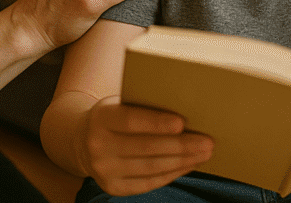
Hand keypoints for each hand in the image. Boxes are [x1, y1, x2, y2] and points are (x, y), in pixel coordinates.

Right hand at [84, 97, 212, 195]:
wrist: (83, 140)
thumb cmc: (114, 116)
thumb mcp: (119, 103)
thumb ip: (143, 105)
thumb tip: (185, 109)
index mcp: (100, 118)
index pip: (130, 121)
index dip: (156, 123)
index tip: (181, 122)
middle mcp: (98, 146)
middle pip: (146, 148)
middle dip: (181, 145)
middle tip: (207, 141)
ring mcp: (104, 170)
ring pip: (151, 167)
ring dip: (182, 161)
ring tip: (204, 153)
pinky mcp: (112, 187)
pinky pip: (148, 183)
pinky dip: (172, 174)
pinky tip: (188, 165)